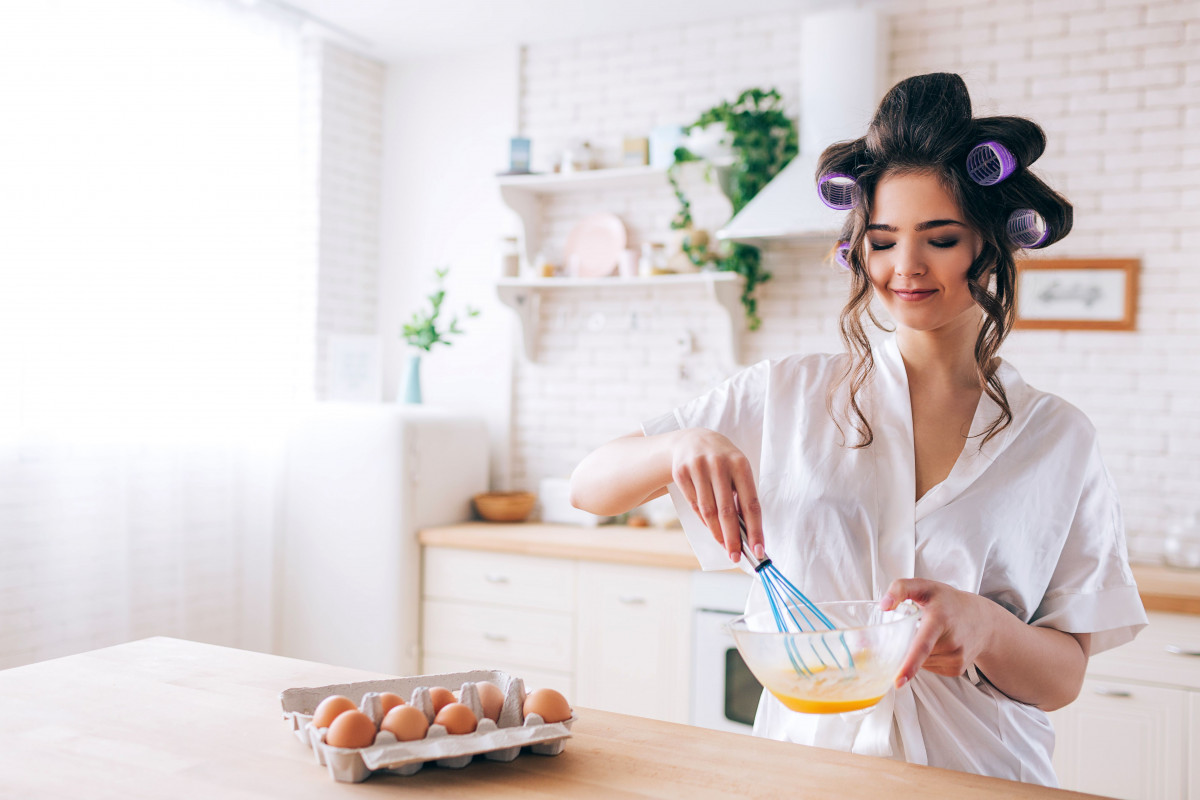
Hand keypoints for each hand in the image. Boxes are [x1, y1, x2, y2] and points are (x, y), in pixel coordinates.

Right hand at [670, 428, 762, 563]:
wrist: (692, 440)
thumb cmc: (722, 461)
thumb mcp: (736, 470)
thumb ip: (742, 496)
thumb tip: (747, 533)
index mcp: (740, 463)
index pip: (751, 503)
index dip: (755, 529)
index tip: (758, 550)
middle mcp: (719, 464)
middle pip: (727, 511)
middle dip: (733, 538)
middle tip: (736, 556)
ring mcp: (698, 467)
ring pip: (708, 511)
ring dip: (717, 533)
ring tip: (725, 546)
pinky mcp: (681, 472)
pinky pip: (694, 504)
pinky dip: (703, 520)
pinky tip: (711, 527)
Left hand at [881, 578, 990, 687]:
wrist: (984, 620)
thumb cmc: (949, 602)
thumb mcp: (925, 586)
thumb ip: (900, 588)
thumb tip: (883, 606)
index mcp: (940, 620)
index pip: (923, 645)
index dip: (910, 664)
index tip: (898, 680)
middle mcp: (951, 643)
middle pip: (915, 653)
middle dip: (906, 645)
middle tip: (914, 628)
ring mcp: (956, 659)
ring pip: (921, 662)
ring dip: (917, 652)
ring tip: (932, 633)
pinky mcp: (956, 670)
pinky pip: (929, 667)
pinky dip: (926, 658)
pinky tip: (938, 644)